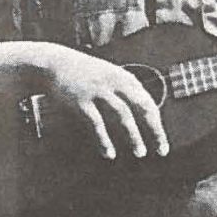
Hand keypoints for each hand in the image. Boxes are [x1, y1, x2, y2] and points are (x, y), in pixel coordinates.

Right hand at [39, 45, 168, 159]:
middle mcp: (115, 83)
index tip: (163, 141)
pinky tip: (110, 154)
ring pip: (123, 115)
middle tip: (162, 150)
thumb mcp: (110, 75)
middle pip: (143, 107)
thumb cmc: (85, 73)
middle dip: (155, 130)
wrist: (54, 63)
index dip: (158, 123)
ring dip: (134, 136)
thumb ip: (127, 90)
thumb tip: (147, 112)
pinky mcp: (81, 101)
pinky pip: (96, 123)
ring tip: (141, 152)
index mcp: (125, 78)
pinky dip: (104, 140)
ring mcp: (98, 90)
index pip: (148, 103)